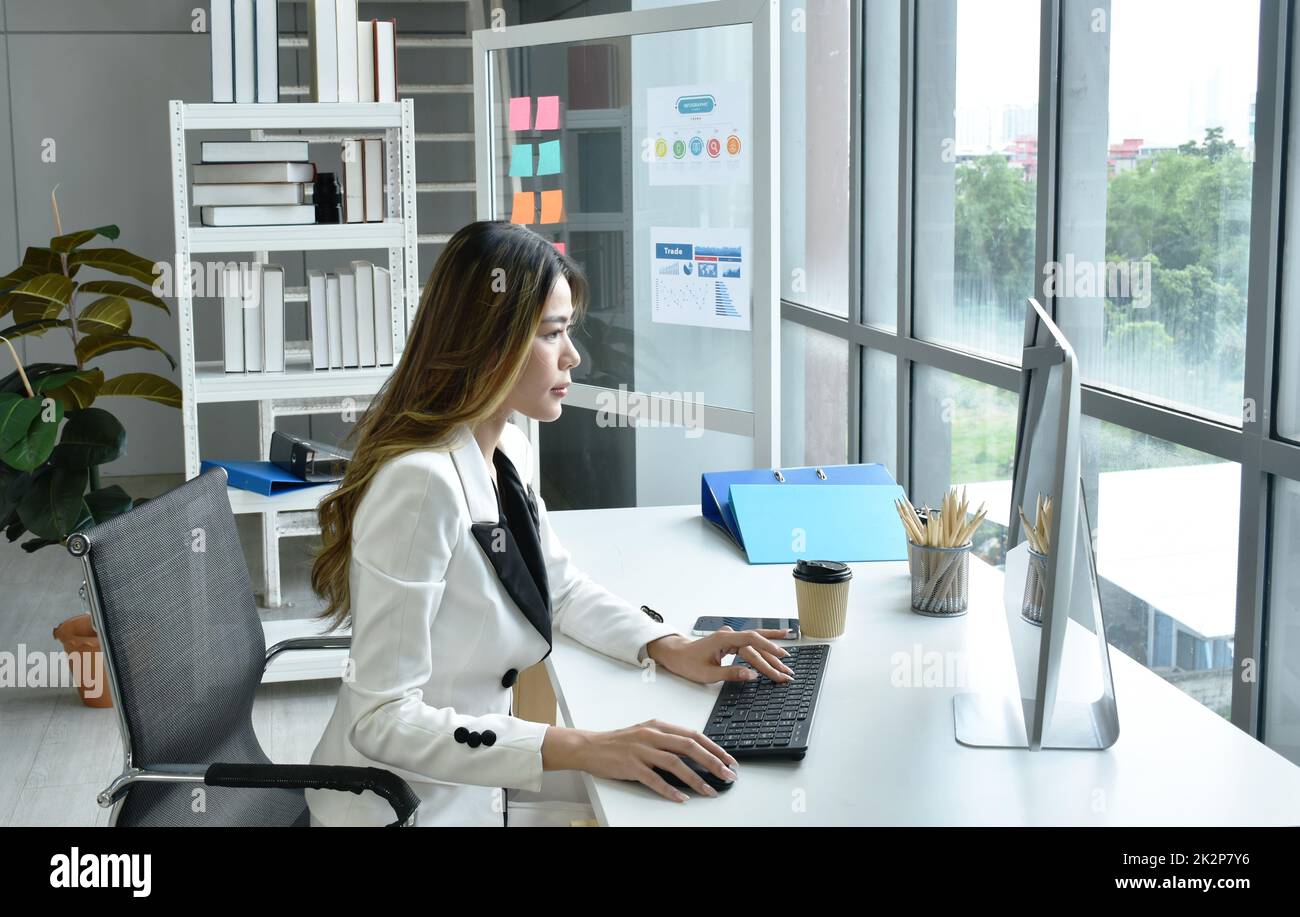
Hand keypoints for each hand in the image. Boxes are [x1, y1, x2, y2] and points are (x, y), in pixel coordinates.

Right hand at [545, 719, 738, 801]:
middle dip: (713, 762)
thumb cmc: (620, 742)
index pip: (694, 734)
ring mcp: (641, 750)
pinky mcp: (630, 765)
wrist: (590, 746)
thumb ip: (668, 740)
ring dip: (696, 779)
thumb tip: (696, 753)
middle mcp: (652, 734)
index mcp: (659, 725)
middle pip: (689, 746)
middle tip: (728, 775)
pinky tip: (681, 798)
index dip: (714, 747)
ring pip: (675, 763)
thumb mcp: (647, 733)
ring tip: (709, 791)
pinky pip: (654, 779)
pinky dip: (670, 790)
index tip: (729, 760)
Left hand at [647, 627, 795, 685]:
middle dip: (773, 660)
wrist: (677, 654)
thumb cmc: (688, 663)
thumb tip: (752, 675)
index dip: (767, 650)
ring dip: (772, 653)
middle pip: (756, 645)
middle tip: (787, 673)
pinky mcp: (732, 641)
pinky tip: (781, 636)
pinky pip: (752, 641)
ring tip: (788, 661)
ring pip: (756, 643)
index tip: (780, 660)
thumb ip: (731, 673)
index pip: (751, 642)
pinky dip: (767, 640)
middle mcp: (729, 635)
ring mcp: (731, 636)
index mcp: (723, 639)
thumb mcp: (708, 674)